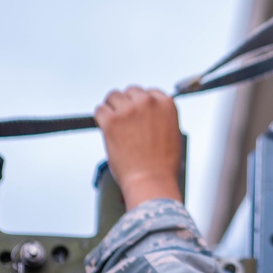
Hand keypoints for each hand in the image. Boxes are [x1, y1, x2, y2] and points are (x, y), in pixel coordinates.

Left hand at [95, 86, 182, 210]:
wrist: (151, 180)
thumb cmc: (162, 165)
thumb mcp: (173, 134)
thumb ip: (161, 118)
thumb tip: (148, 116)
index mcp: (166, 104)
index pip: (150, 92)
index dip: (141, 104)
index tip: (137, 113)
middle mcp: (148, 102)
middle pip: (130, 91)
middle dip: (127, 104)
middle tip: (125, 121)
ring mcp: (129, 110)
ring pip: (113, 97)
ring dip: (112, 109)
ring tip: (115, 125)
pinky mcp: (112, 121)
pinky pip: (100, 110)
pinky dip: (100, 118)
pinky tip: (106, 129)